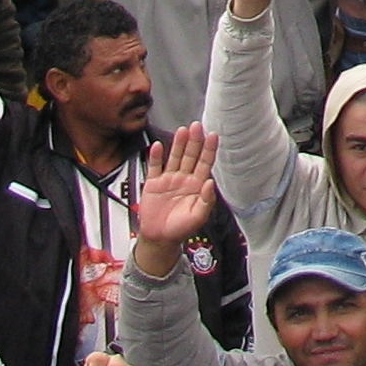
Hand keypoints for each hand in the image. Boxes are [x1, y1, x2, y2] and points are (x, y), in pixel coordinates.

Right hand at [131, 125, 219, 252]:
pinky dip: (155, 156)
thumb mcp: (198, 217)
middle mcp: (184, 179)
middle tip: (197, 126)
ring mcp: (168, 180)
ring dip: (178, 144)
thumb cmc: (181, 229)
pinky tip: (158, 145)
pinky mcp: (153, 184)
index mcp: (197, 186)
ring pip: (175, 157)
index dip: (208, 149)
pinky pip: (154, 167)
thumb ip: (206, 200)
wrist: (160, 239)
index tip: (212, 135)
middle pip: (190, 156)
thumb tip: (211, 182)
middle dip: (194, 141)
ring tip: (182, 130)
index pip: (204, 163)